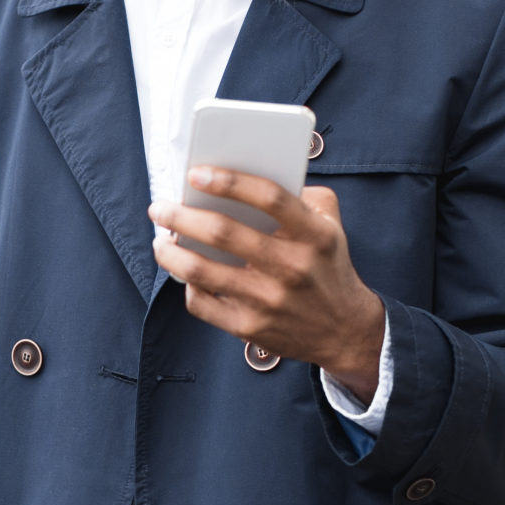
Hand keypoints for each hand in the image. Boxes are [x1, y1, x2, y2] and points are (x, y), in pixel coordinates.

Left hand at [148, 168, 386, 399]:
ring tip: (160, 240)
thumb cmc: (328, 268)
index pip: (269, 197)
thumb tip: (252, 177)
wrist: (344, 331)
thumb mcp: (332, 226)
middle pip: (223, 233)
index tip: (196, 174)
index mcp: (314, 235)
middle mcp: (291, 267)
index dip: (229, 181)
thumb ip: (305, 195)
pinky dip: (186, 285)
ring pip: (200, 270)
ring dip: (170, 251)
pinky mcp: (249, 327)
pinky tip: (184, 272)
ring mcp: (268, 300)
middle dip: (180, 215)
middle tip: (160, 207)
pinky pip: (201, 303)